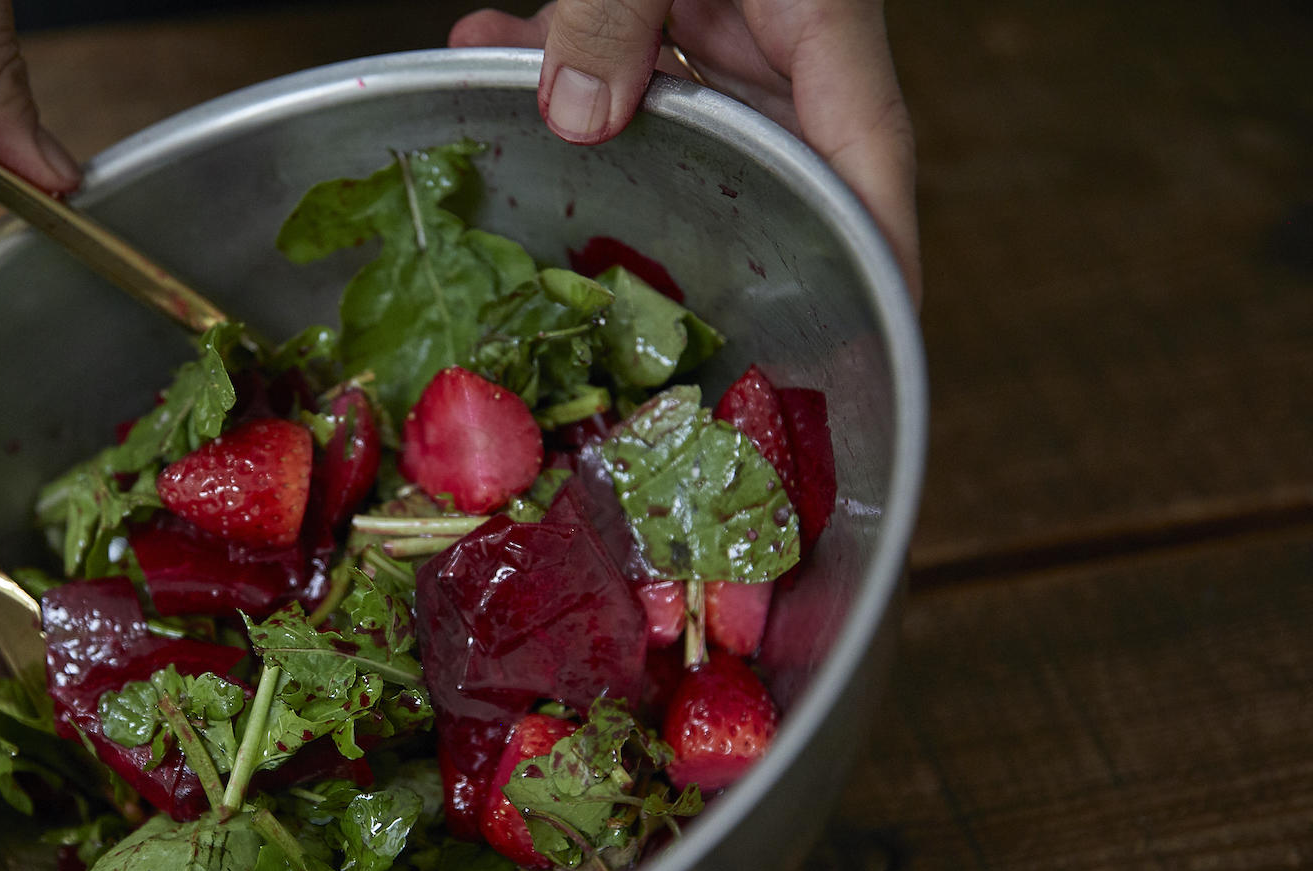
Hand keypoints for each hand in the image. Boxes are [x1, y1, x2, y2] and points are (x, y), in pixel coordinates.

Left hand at [450, 0, 919, 306]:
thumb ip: (614, 10)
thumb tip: (579, 119)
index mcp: (823, 15)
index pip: (870, 167)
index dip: (875, 263)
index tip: (866, 350)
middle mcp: (782, 28)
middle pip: (767, 162)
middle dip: (698, 223)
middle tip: (646, 313)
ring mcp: (723, 10)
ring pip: (671, 112)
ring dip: (592, 134)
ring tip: (520, 167)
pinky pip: (615, 53)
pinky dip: (547, 55)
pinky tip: (481, 41)